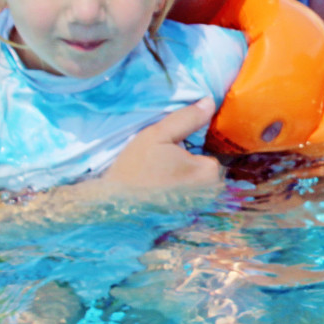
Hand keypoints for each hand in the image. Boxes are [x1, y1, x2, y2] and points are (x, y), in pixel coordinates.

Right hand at [81, 100, 224, 205]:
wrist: (113, 205)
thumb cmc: (135, 169)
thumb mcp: (158, 135)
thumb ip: (187, 118)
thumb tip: (210, 101)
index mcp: (210, 173)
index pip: (210, 153)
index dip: (190, 149)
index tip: (170, 152)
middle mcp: (211, 195)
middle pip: (205, 171)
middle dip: (189, 166)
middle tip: (163, 165)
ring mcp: (200, 210)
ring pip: (197, 186)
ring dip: (183, 181)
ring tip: (159, 178)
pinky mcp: (186, 221)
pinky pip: (188, 201)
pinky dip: (177, 197)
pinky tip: (159, 194)